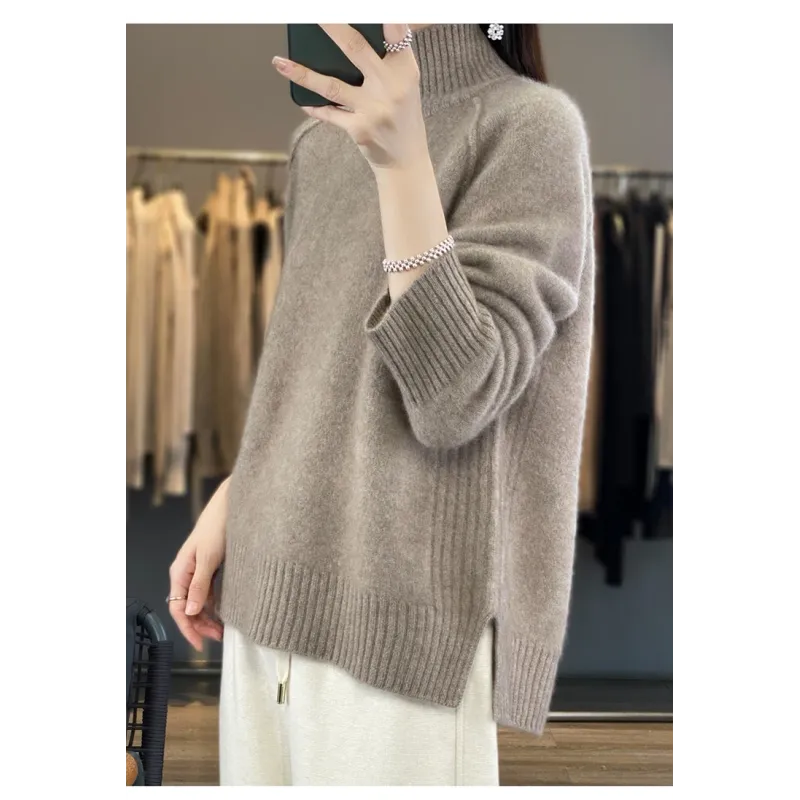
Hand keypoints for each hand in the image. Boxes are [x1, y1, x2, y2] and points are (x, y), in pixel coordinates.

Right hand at [167, 478, 227, 650]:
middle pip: (187, 607)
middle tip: (218, 638)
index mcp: (180, 572)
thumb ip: (199, 585)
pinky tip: (223, 612)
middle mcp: (186, 574)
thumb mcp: (209, 558)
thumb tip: (191, 611)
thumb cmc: (217, 527)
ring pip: (198, 602)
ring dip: (208, 617)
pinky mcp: (209, 568)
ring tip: (222, 630)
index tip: (199, 644)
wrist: (230, 506)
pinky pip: (207, 593)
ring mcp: (197, 571)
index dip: (187, 628)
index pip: (177, 608)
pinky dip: (214, 605)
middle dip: (200, 625)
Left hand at [272, 24, 428, 170]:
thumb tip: (368, 29)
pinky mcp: (359, 129)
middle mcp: (390, 87)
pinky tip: (300, 100)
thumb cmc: (402, 114)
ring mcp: (373, 109)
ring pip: (331, 85)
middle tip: (313, 15)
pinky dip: (313, 106)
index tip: (366, 8)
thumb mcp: (406, 82)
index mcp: (405, 70)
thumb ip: (390, 57)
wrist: (405, 158)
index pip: (396, 34)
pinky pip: (329, 113)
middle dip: (331, 28)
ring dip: (302, 73)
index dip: (385, 19)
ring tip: (280, 62)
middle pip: (355, 48)